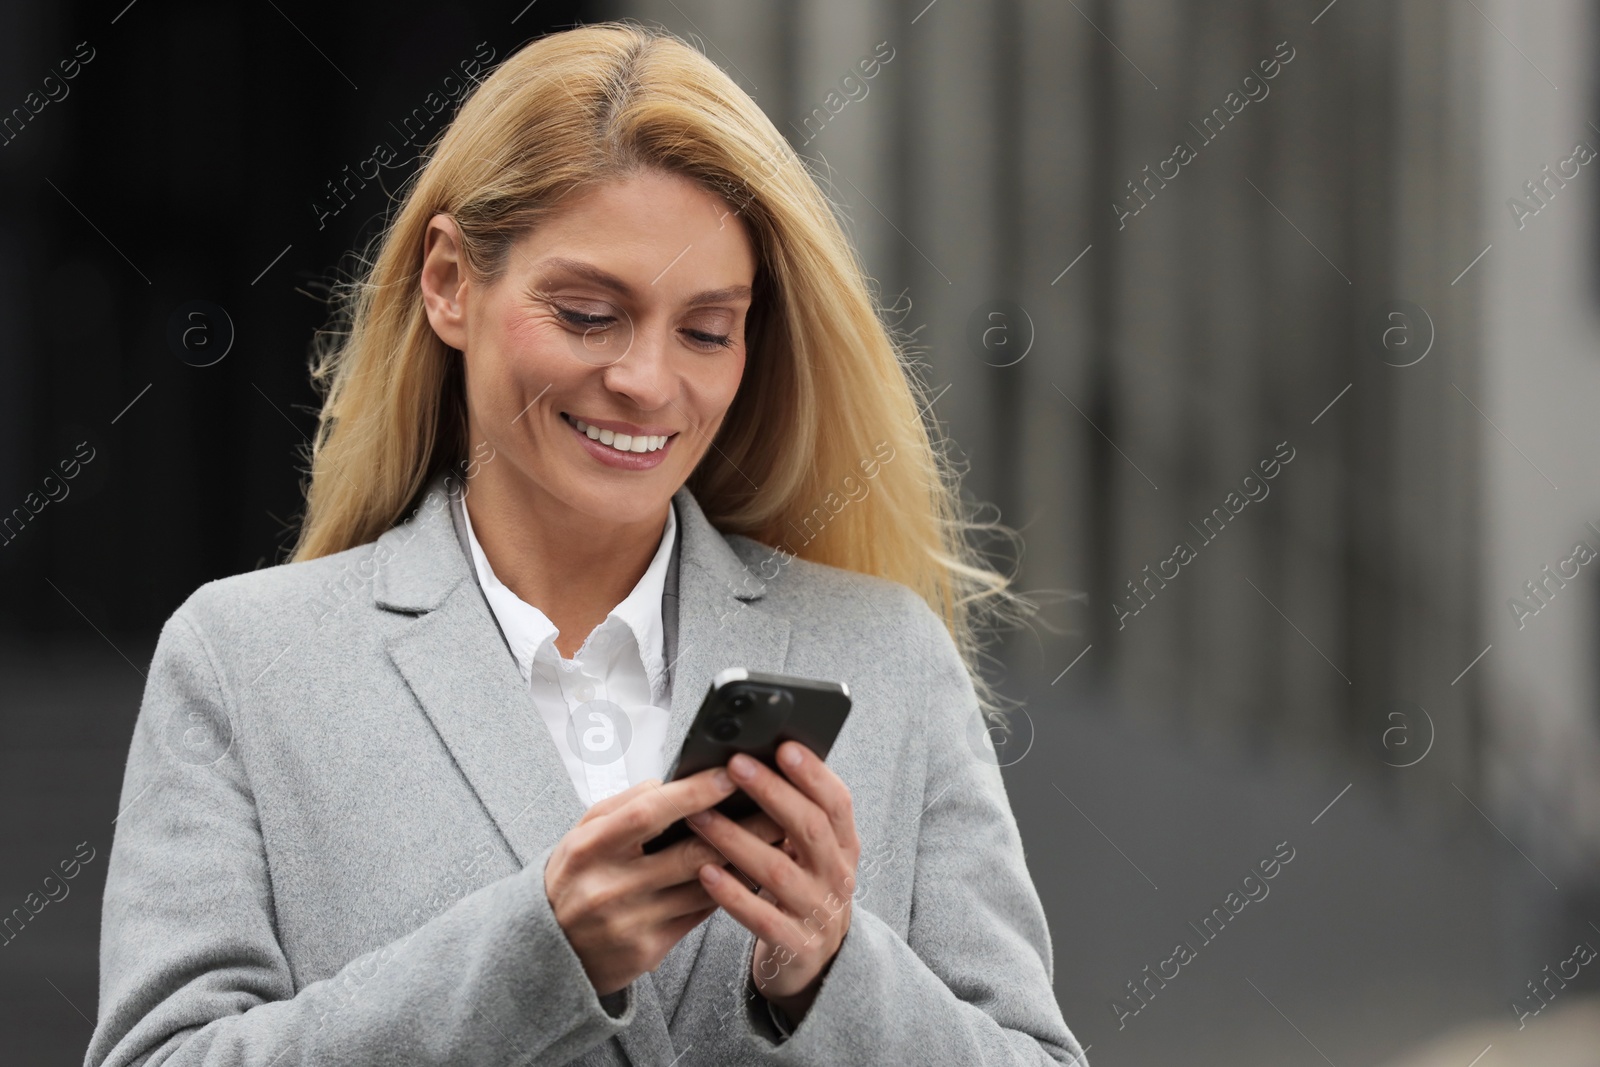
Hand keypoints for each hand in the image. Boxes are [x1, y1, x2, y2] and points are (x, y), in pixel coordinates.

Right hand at [544, 768, 783, 995]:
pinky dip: (729, 890)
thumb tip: (673, 782)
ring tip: (779, 837)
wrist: (546, 951)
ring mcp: (631, 922)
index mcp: (591, 848)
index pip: (649, 813)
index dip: (694, 792)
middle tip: (780, 806)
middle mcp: (610, 886)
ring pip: (705, 886)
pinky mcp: (647, 951)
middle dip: (743, 827)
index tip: (731, 774)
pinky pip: (699, 914)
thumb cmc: (574, 878)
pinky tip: (752, 872)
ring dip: (746, 860)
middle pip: (691, 852)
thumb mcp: (582, 835)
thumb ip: (624, 806)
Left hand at [689, 743, 859, 1025]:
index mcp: (843, 847)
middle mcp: (836, 877)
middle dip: (772, 793)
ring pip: (778, 871)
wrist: (814, 964)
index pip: (836, 803)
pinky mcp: (796, 947)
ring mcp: (818, 913)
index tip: (783, 746)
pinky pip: (762, 918)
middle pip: (810, 828)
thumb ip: (794, 817)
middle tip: (735, 765)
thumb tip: (757, 760)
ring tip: (700, 816)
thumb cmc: (801, 892)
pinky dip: (733, 895)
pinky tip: (705, 872)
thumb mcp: (811, 855)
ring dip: (737, 840)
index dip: (813, 774)